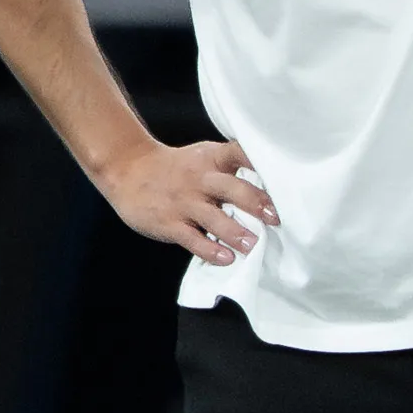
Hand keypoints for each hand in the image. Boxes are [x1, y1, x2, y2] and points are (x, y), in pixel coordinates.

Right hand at [93, 138, 277, 265]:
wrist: (128, 169)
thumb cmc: (177, 167)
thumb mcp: (204, 156)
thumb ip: (231, 167)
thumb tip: (269, 185)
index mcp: (213, 159)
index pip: (240, 154)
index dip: (260, 163)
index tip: (284, 177)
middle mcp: (200, 178)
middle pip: (233, 189)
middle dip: (256, 203)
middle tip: (276, 219)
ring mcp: (184, 201)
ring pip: (214, 218)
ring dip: (236, 232)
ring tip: (254, 245)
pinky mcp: (169, 223)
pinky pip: (192, 238)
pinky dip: (210, 250)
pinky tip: (226, 258)